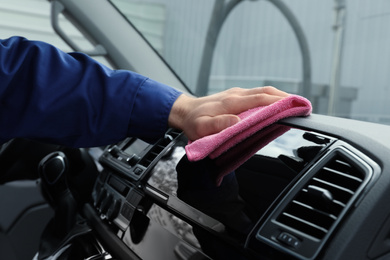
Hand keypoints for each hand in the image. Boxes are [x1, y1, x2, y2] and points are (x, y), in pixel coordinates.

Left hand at [168, 86, 288, 140]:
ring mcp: (237, 93)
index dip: (279, 102)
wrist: (185, 111)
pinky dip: (271, 97)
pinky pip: (258, 94)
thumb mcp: (201, 128)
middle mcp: (237, 94)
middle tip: (303, 105)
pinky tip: (278, 103)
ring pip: (263, 91)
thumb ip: (218, 125)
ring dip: (281, 96)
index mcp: (231, 103)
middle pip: (266, 92)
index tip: (295, 106)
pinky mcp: (237, 95)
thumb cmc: (194, 122)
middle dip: (286, 97)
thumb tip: (238, 121)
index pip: (260, 99)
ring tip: (296, 104)